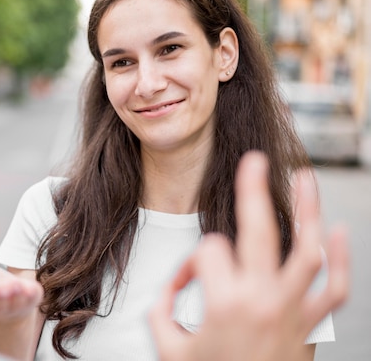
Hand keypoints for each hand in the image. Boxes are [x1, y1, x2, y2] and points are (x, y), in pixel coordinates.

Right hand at [149, 152, 349, 360]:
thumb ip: (160, 309)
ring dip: (307, 210)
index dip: (190, 265)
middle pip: (259, 231)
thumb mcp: (167, 348)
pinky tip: (337, 230)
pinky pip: (335, 290)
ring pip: (307, 250)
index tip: (186, 286)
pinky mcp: (311, 327)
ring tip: (303, 177)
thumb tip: (172, 287)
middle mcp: (261, 299)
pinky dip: (340, 259)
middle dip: (253, 189)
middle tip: (254, 159)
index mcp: (223, 303)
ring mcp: (292, 311)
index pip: (206, 253)